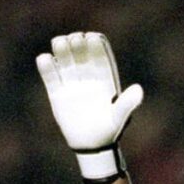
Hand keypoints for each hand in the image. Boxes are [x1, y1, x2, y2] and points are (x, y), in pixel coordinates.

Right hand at [36, 32, 142, 183]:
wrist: (91, 146)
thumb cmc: (109, 131)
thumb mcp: (119, 117)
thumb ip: (128, 103)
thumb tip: (139, 90)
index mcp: (105, 82)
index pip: (100, 61)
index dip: (96, 48)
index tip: (93, 37)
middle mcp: (88, 80)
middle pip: (82, 58)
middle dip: (78, 46)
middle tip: (75, 38)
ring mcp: (72, 86)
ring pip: (66, 64)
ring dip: (62, 52)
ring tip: (59, 41)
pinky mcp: (57, 95)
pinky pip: (51, 78)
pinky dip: (47, 68)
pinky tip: (44, 58)